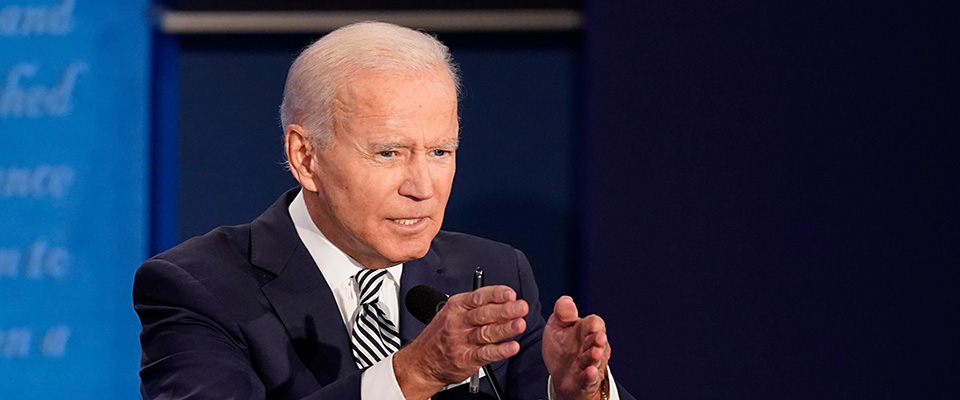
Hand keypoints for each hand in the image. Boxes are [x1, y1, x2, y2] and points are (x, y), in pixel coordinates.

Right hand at [393, 285, 528, 398]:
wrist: (421, 362)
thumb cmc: (440, 335)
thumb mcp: (452, 312)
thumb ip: (477, 307)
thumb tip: (506, 303)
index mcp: (456, 306)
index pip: (479, 296)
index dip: (496, 294)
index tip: (511, 294)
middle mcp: (458, 322)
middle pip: (484, 314)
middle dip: (505, 310)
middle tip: (520, 307)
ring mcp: (461, 341)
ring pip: (486, 333)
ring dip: (505, 328)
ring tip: (519, 324)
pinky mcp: (465, 359)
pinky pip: (485, 354)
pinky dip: (500, 351)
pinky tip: (511, 347)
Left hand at [542, 296, 611, 399]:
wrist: (561, 375)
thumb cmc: (562, 347)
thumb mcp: (557, 326)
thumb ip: (562, 313)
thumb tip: (567, 301)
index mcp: (586, 330)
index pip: (594, 324)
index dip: (594, 324)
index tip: (593, 324)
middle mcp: (592, 346)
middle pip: (597, 341)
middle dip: (598, 339)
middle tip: (599, 337)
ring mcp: (590, 364)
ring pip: (595, 360)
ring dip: (595, 356)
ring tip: (595, 352)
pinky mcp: (586, 381)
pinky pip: (589, 379)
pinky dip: (590, 375)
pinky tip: (590, 371)